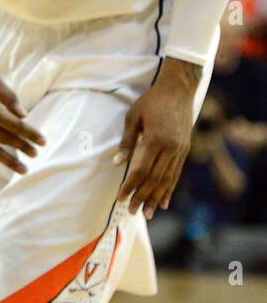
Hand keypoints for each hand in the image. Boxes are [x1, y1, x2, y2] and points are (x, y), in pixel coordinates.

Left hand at [114, 60, 201, 216]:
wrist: (178, 89)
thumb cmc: (151, 101)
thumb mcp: (133, 118)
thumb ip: (126, 142)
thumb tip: (117, 164)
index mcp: (156, 140)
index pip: (142, 170)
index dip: (131, 186)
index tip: (121, 198)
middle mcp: (171, 148)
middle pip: (155, 179)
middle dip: (143, 197)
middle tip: (132, 212)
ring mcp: (180, 150)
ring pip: (168, 179)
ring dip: (157, 198)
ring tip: (149, 213)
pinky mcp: (185, 149)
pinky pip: (176, 173)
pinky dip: (170, 188)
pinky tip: (164, 201)